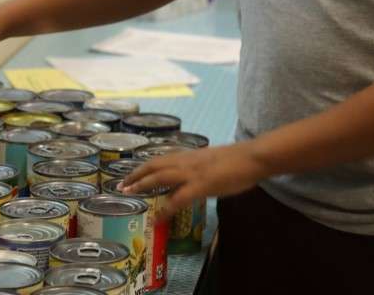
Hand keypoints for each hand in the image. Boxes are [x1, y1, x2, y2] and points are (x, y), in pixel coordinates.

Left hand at [121, 142, 270, 218]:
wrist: (253, 157)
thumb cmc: (238, 160)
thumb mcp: (212, 161)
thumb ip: (199, 168)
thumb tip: (193, 178)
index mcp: (189, 155)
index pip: (161, 159)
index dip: (144, 167)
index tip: (131, 175)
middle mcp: (186, 161)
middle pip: (154, 165)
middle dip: (136, 175)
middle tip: (121, 185)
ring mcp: (192, 173)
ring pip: (160, 177)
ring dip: (142, 185)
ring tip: (128, 194)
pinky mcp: (201, 185)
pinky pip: (178, 198)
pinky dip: (166, 209)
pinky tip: (158, 218)